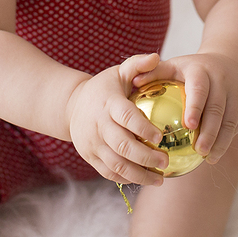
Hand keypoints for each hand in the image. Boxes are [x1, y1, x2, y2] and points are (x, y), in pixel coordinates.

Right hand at [66, 53, 168, 186]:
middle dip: (145, 156)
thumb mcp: (118, 72)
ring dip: (139, 174)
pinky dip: (127, 178)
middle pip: (122, 145)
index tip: (160, 136)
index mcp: (108, 104)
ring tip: (161, 178)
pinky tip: (146, 179)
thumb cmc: (104, 88)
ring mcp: (92, 143)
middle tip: (166, 161)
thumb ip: (137, 64)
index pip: (125, 117)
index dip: (142, 128)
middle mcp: (98, 125)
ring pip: (116, 164)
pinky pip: (109, 172)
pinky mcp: (90, 157)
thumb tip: (156, 57)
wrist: (71, 106)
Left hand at [132, 52, 237, 165]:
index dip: (195, 105)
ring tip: (208, 158)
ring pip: (231, 119)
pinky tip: (214, 155)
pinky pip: (237, 125)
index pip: (200, 88)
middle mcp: (223, 79)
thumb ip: (154, 73)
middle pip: (218, 108)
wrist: (229, 61)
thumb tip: (133, 83)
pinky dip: (227, 140)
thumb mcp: (173, 65)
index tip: (188, 126)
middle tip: (198, 150)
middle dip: (210, 131)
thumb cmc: (190, 69)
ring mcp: (237, 91)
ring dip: (220, 140)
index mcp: (202, 69)